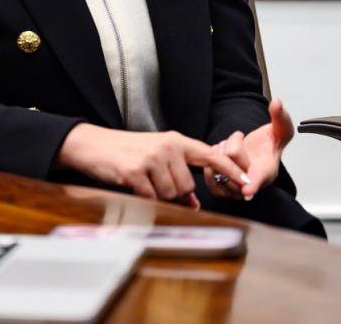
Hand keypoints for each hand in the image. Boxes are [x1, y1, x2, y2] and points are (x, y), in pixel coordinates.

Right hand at [56, 124, 248, 207]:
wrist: (93, 145)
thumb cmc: (126, 151)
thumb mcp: (156, 155)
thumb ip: (178, 172)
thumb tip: (193, 200)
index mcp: (176, 141)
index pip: (211, 156)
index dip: (231, 171)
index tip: (247, 183)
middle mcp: (167, 146)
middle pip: (187, 186)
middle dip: (175, 192)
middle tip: (155, 182)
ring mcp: (152, 158)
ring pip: (171, 194)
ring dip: (159, 195)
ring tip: (143, 181)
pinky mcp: (136, 172)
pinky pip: (152, 197)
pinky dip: (145, 197)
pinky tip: (134, 185)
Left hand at [206, 98, 293, 201]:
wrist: (259, 152)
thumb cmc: (270, 144)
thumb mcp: (281, 128)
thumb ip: (280, 116)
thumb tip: (277, 103)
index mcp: (267, 170)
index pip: (259, 178)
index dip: (253, 184)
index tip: (247, 190)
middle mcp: (252, 183)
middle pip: (231, 162)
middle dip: (232, 145)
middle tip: (239, 138)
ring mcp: (237, 188)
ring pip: (217, 168)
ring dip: (220, 154)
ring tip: (229, 147)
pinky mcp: (224, 189)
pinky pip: (210, 177)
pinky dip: (211, 162)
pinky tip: (220, 155)